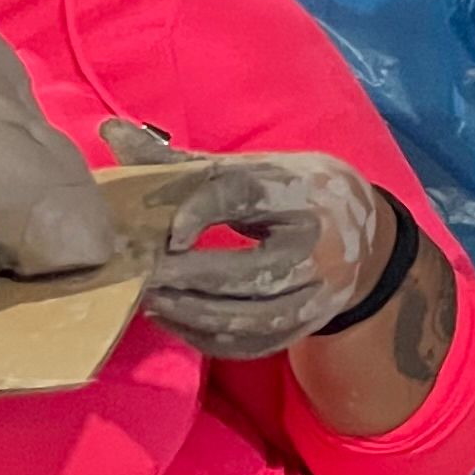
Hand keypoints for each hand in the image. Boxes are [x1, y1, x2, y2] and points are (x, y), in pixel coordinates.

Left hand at [109, 123, 393, 358]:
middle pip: (251, 271)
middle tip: (141, 277)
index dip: (202, 211)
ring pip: (253, 315)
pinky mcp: (309, 324)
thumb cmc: (291, 192)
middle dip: (190, 277)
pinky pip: (255, 343)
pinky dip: (212, 338)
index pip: (246, 196)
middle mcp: (317, 246)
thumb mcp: (246, 169)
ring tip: (151, 302)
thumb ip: (178, 161)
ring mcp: (318, 292)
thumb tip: (109, 131)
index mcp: (299, 192)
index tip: (169, 233)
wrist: (365, 232)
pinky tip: (177, 322)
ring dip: (195, 313)